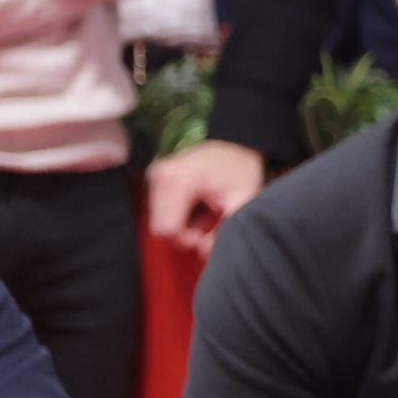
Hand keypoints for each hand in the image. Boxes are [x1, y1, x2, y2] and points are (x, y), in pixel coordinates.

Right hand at [148, 139, 266, 256]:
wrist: (234, 143)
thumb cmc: (240, 170)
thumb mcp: (242, 200)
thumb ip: (225, 231)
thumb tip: (206, 255)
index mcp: (179, 181)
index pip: (167, 229)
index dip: (187, 239)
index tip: (208, 233)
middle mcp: (160, 177)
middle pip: (160, 227)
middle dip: (185, 233)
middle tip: (209, 225)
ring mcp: (154, 176)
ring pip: (159, 220)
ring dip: (182, 224)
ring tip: (206, 212)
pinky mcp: (155, 177)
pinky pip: (160, 209)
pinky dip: (178, 214)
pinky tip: (196, 205)